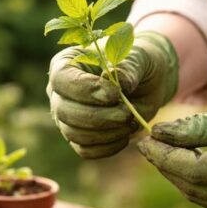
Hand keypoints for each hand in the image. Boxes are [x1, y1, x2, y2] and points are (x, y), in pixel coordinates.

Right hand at [47, 31, 178, 158]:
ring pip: (73, 133)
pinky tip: (126, 135)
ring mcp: (66, 117)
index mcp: (65, 64)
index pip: (61, 80)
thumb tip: (120, 81)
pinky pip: (85, 150)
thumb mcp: (139, 57)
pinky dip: (107, 147)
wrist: (147, 82)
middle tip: (127, 113)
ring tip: (130, 122)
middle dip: (99, 117)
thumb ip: (129, 66)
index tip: (115, 94)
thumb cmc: (138, 61)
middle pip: (64, 111)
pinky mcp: (79, 137)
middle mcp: (59, 92)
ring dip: (105, 133)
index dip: (85, 90)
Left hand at [137, 93, 206, 207]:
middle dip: (166, 165)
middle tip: (148, 143)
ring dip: (176, 174)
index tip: (144, 140)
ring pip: (199, 196)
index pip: (193, 170)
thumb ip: (198, 127)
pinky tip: (185, 162)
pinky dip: (195, 182)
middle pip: (192, 187)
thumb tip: (158, 134)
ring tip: (162, 150)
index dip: (163, 156)